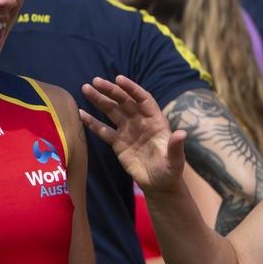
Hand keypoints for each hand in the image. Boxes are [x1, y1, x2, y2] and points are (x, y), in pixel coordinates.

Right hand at [80, 76, 186, 191]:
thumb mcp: (175, 160)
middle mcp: (140, 121)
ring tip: (86, 89)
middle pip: (124, 101)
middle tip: (96, 81)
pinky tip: (80, 113)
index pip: (143, 99)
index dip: (132, 88)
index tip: (119, 79)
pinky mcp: (118, 142)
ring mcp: (128, 130)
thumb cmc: (170, 170)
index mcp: (155, 120)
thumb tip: (182, 134)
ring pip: (112, 111)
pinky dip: (92, 123)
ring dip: (99, 100)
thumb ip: (176, 146)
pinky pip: (103, 130)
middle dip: (111, 91)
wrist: (159, 184)